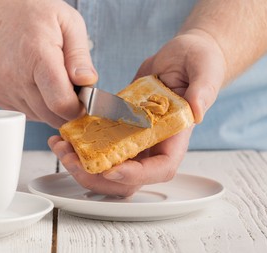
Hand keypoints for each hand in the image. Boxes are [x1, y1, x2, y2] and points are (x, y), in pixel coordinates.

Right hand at [0, 0, 97, 126]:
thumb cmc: (33, 12)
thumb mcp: (68, 22)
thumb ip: (80, 56)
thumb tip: (88, 83)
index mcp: (36, 56)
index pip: (61, 103)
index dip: (78, 109)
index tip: (84, 102)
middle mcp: (14, 76)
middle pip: (51, 116)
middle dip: (67, 110)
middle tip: (71, 89)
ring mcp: (0, 87)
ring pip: (38, 117)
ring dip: (51, 108)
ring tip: (50, 80)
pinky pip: (24, 112)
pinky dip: (36, 105)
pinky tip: (35, 82)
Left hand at [50, 29, 224, 195]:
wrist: (177, 60)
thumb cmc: (197, 63)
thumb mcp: (205, 70)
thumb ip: (204, 89)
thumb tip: (197, 111)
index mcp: (176, 137)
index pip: (160, 169)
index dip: (136, 175)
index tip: (111, 170)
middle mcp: (154, 145)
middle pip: (129, 178)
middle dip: (99, 177)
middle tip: (73, 161)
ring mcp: (136, 140)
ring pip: (110, 167)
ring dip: (84, 165)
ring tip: (61, 148)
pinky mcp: (120, 130)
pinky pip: (99, 147)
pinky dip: (80, 147)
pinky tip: (63, 136)